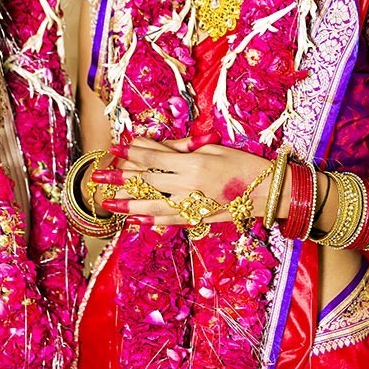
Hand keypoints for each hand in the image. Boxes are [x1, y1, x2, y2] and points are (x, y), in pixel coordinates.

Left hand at [91, 136, 281, 226]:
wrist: (270, 191)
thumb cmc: (244, 163)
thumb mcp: (214, 149)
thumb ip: (183, 150)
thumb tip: (155, 147)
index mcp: (193, 164)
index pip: (155, 158)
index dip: (133, 153)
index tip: (116, 147)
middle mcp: (189, 186)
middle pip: (147, 182)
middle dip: (121, 178)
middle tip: (98, 176)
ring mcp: (193, 205)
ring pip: (153, 205)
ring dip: (128, 204)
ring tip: (107, 203)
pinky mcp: (200, 218)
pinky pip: (171, 221)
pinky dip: (152, 221)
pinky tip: (136, 221)